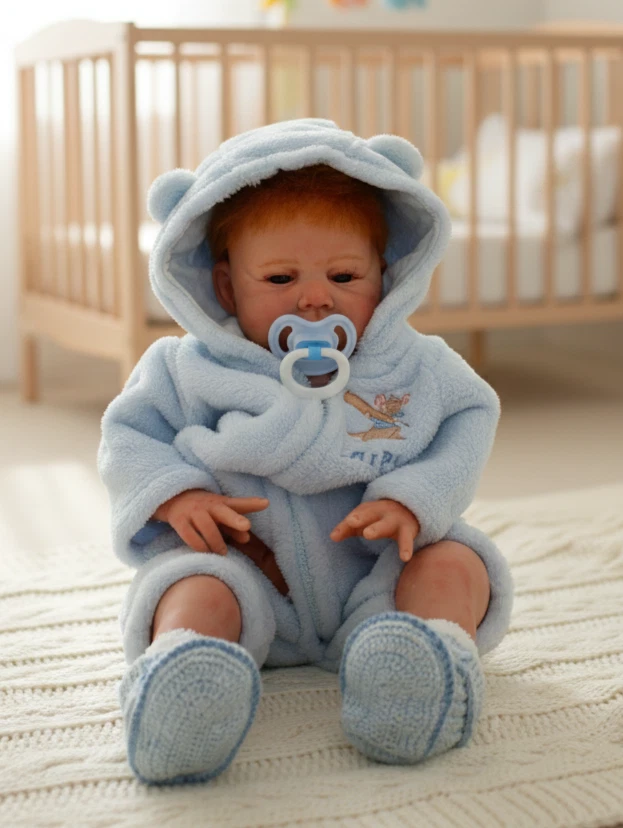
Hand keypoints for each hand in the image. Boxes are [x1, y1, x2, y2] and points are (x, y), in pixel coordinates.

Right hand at [153, 489, 268, 554]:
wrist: (173, 499)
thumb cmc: (204, 509)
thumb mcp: (220, 513)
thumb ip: (235, 525)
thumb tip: (248, 539)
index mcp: (221, 503)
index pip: (238, 503)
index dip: (252, 503)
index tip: (266, 503)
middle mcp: (208, 505)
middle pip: (223, 511)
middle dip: (235, 518)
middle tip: (246, 526)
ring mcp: (193, 512)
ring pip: (207, 527)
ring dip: (216, 541)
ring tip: (223, 552)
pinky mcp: (179, 522)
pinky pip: (190, 536)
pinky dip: (199, 546)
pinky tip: (205, 552)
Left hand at [330, 499, 419, 562]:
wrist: (411, 509)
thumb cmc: (380, 518)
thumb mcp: (364, 520)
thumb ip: (347, 528)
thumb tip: (331, 537)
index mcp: (369, 510)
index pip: (356, 516)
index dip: (348, 523)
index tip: (339, 531)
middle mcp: (381, 513)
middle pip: (370, 513)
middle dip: (360, 517)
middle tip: (351, 522)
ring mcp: (395, 521)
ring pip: (386, 524)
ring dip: (377, 527)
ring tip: (367, 534)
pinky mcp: (407, 531)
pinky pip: (407, 540)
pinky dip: (406, 548)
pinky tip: (404, 558)